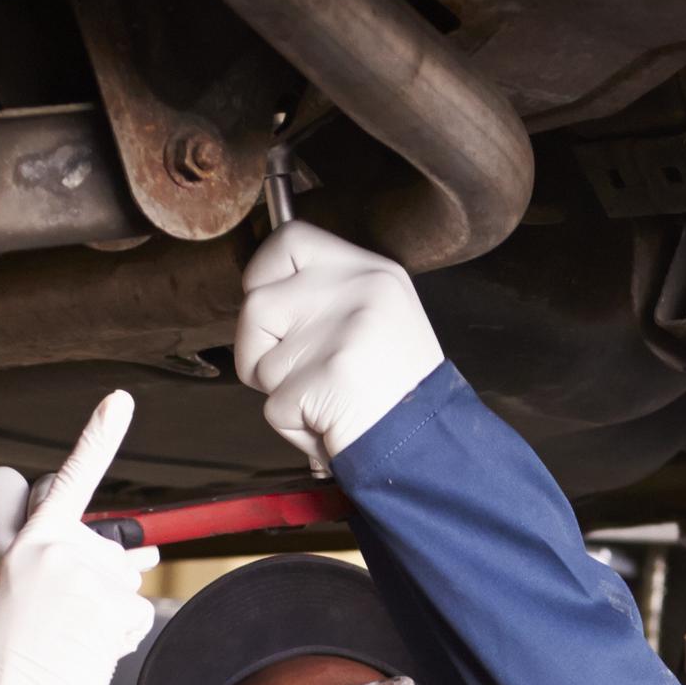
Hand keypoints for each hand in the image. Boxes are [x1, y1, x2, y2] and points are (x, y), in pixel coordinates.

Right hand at [0, 391, 157, 684]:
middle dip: (7, 531)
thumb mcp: (77, 628)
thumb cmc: (33, 671)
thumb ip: (108, 589)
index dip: (93, 443)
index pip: (67, 483)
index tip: (121, 402)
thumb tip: (150, 559)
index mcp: (45, 541)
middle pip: (5, 483)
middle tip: (12, 588)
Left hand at [233, 222, 443, 466]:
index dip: (262, 272)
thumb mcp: (379, 316)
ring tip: (325, 399)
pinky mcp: (330, 376)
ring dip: (279, 391)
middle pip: (258, 303)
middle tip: (294, 372)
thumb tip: (264, 291)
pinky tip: (331, 422)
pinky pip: (274, 406)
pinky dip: (294, 425)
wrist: (429, 444)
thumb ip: (329, 295)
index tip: (264, 301)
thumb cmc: (397, 391)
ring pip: (260, 360)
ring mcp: (344, 332)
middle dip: (257, 346)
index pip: (291, 240)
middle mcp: (359, 290)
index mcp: (372, 271)